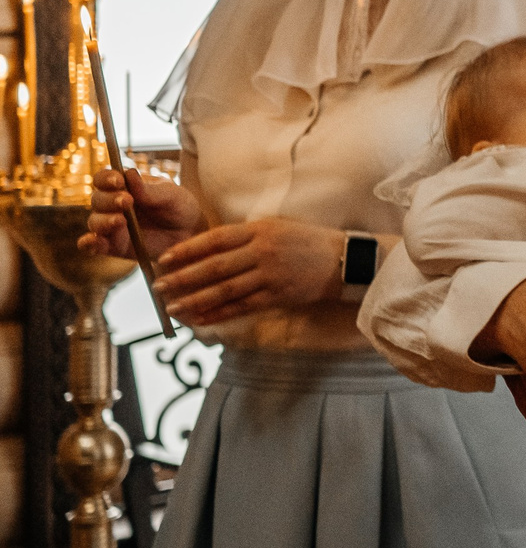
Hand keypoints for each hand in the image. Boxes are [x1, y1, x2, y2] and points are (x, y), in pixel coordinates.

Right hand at [81, 168, 205, 262]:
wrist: (190, 234)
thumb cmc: (180, 207)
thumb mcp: (172, 195)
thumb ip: (151, 190)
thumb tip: (129, 174)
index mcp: (124, 186)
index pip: (104, 178)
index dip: (106, 178)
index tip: (118, 181)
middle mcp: (112, 205)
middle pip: (97, 199)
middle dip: (109, 200)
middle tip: (127, 201)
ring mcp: (111, 226)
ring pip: (94, 221)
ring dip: (103, 220)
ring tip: (120, 220)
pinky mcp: (114, 246)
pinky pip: (93, 245)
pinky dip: (89, 243)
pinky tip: (93, 241)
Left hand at [154, 217, 352, 328]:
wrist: (345, 260)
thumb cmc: (306, 242)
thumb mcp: (276, 228)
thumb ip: (244, 237)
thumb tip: (206, 250)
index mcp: (259, 230)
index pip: (215, 239)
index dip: (186, 250)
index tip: (164, 259)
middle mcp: (263, 251)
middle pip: (215, 267)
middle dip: (183, 278)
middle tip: (158, 286)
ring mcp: (271, 275)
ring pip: (225, 290)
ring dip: (195, 300)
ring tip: (172, 307)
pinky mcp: (279, 295)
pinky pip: (243, 306)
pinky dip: (220, 314)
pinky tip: (202, 319)